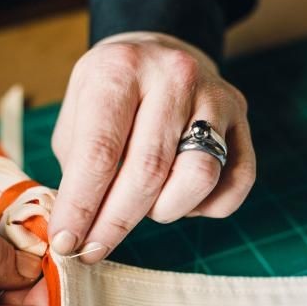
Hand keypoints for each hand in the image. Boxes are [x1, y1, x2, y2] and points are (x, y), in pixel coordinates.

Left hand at [49, 31, 254, 262]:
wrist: (158, 54)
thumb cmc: (111, 95)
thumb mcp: (78, 115)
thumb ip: (77, 166)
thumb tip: (75, 229)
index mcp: (121, 69)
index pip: (100, 152)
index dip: (81, 206)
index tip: (66, 242)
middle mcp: (174, 76)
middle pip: (149, 171)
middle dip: (115, 223)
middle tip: (92, 251)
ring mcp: (215, 96)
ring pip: (198, 178)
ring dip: (165, 210)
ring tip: (144, 206)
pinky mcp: (241, 120)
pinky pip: (236, 183)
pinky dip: (206, 207)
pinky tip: (180, 197)